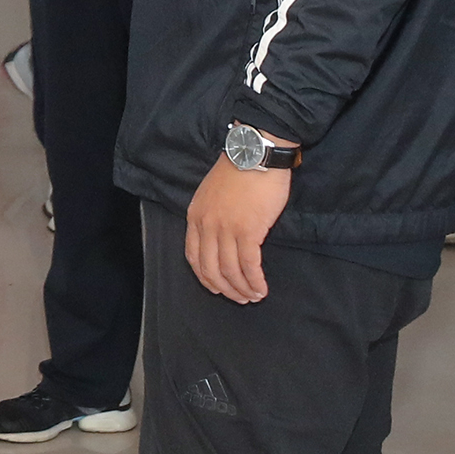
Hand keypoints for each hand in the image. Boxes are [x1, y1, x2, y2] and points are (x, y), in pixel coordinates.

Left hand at [186, 155, 291, 301]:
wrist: (254, 155)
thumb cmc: (239, 172)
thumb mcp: (212, 194)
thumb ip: (212, 215)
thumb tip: (221, 238)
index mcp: (195, 216)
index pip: (192, 256)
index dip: (205, 277)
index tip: (217, 287)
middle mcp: (206, 225)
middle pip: (210, 268)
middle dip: (225, 289)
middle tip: (240, 299)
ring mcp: (225, 229)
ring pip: (230, 270)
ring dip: (242, 289)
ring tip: (254, 296)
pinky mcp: (248, 230)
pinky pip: (249, 265)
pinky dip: (255, 281)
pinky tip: (261, 288)